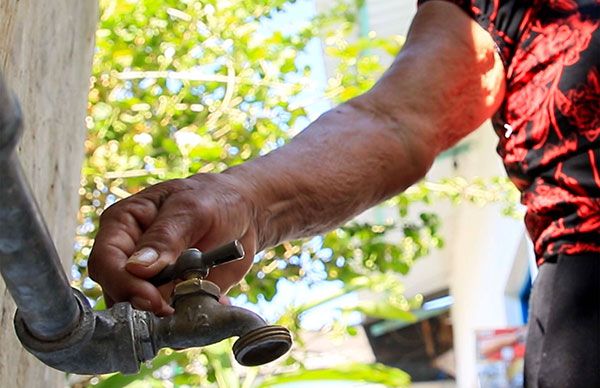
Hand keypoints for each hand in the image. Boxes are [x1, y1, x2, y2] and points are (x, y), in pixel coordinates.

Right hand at [88, 173, 257, 315]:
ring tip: (200, 300)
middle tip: (176, 310)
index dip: (123, 284)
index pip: (105, 261)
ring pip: (141, 312)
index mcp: (123, 224)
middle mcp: (128, 254)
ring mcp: (148, 278)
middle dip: (145, 307)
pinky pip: (170, 318)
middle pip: (117, 293)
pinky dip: (190, 316)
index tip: (152, 300)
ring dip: (169, 316)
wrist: (244, 214)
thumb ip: (164, 237)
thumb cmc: (215, 199)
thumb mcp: (192, 209)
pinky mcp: (170, 295)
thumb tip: (136, 268)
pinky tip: (215, 301)